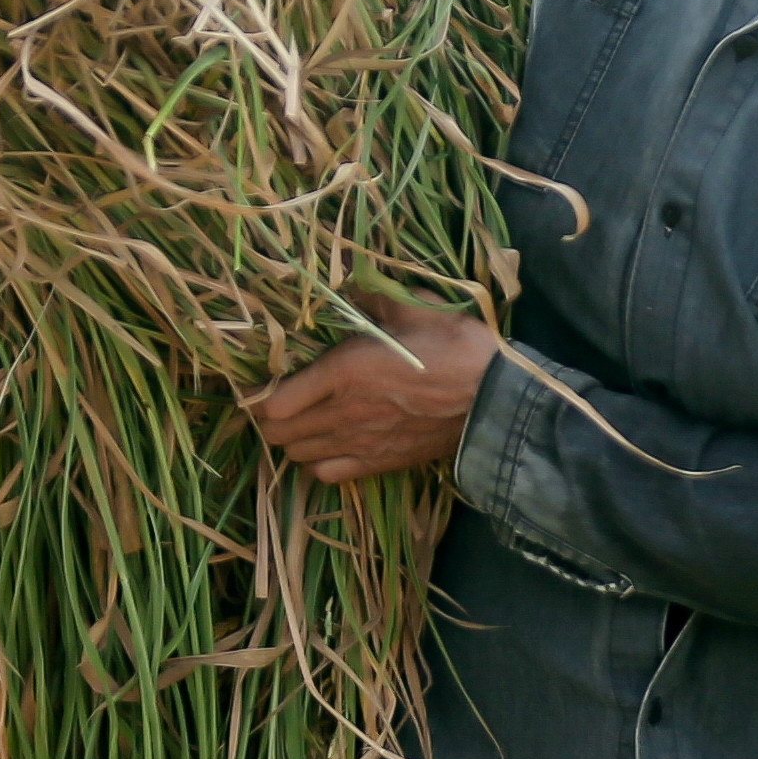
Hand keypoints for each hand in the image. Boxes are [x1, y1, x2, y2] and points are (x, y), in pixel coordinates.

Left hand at [251, 294, 497, 485]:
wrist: (496, 402)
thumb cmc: (457, 348)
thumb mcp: (417, 308)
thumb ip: (375, 297)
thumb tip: (349, 282)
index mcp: (345, 371)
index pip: (274, 402)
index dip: (261, 395)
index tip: (265, 381)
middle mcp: (342, 413)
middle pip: (277, 434)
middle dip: (270, 419)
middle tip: (280, 400)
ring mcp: (359, 444)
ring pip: (298, 456)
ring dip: (293, 441)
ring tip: (303, 423)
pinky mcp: (379, 464)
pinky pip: (327, 476)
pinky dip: (319, 464)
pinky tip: (329, 447)